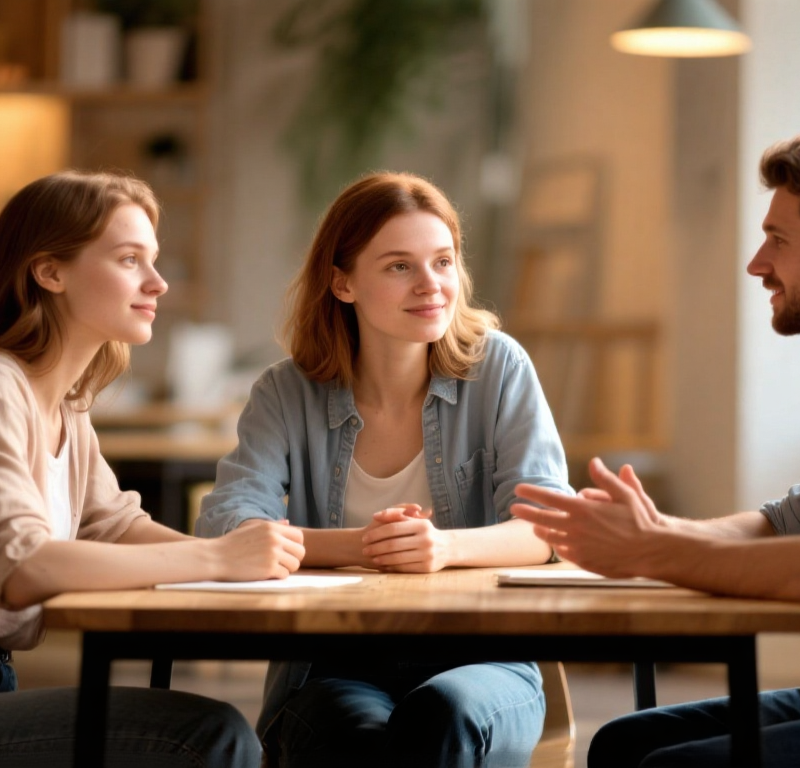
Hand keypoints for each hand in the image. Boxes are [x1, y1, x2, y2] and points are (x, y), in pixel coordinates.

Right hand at [214, 519, 304, 579]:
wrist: (215, 557)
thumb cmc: (232, 544)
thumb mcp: (252, 528)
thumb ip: (272, 525)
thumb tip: (288, 522)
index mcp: (272, 527)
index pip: (299, 536)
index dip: (295, 546)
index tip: (287, 552)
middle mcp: (275, 539)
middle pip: (300, 552)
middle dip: (293, 559)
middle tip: (282, 564)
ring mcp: (272, 554)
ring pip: (294, 565)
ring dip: (286, 569)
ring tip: (274, 569)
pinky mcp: (268, 569)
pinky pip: (284, 575)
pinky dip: (277, 577)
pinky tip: (266, 574)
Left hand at [361, 505, 450, 572]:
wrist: (449, 548)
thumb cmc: (426, 532)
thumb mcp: (415, 521)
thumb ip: (396, 516)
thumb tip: (376, 515)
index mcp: (422, 525)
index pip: (393, 528)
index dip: (377, 533)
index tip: (365, 537)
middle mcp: (426, 539)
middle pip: (393, 544)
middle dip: (376, 547)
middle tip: (365, 550)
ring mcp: (427, 555)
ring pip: (397, 558)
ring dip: (381, 559)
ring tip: (372, 558)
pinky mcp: (427, 568)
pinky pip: (404, 568)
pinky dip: (391, 567)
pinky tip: (383, 565)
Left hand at [509, 457, 662, 576]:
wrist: (652, 552)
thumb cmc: (641, 521)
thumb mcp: (625, 494)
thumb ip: (605, 479)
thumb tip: (593, 461)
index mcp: (583, 509)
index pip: (549, 498)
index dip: (532, 493)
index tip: (518, 489)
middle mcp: (577, 528)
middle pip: (542, 519)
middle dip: (526, 512)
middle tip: (513, 509)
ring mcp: (579, 546)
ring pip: (552, 538)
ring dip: (541, 531)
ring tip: (534, 528)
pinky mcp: (585, 561)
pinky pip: (565, 553)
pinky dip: (559, 547)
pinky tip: (558, 544)